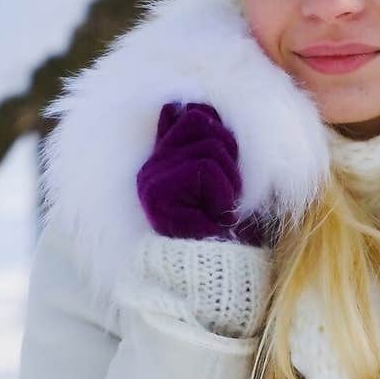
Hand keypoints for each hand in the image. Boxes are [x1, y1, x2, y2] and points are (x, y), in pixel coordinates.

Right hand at [136, 101, 264, 244]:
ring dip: (228, 178)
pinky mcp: (157, 190)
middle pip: (198, 120)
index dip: (215, 132)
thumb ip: (210, 146)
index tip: (221, 170)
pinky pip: (206, 168)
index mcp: (162, 162)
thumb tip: (200, 106)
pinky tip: (213, 213)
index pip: (185, 115)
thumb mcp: (222, 180)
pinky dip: (223, 190)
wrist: (213, 272)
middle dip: (225, 153)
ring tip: (218, 206)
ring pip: (208, 145)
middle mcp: (151, 167)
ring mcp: (151, 177)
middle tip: (222, 191)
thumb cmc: (223, 228)